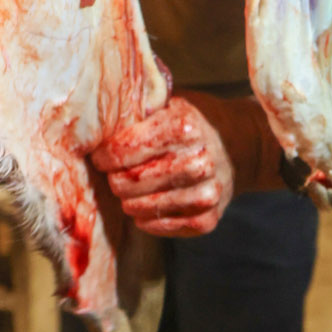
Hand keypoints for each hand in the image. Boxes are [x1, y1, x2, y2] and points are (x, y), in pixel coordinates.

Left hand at [91, 99, 234, 235]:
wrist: (237, 146)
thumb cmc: (189, 124)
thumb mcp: (168, 104)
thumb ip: (138, 111)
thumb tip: (93, 122)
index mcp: (184, 127)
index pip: (124, 149)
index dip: (105, 156)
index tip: (102, 157)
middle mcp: (199, 160)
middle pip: (129, 181)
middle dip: (116, 179)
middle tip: (117, 174)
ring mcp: (207, 192)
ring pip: (142, 207)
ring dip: (128, 201)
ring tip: (131, 190)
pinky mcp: (209, 218)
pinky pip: (162, 227)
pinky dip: (147, 219)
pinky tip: (146, 207)